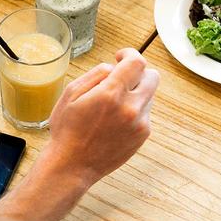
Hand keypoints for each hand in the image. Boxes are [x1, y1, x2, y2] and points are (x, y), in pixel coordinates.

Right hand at [46, 48, 158, 184]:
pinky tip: (115, 120)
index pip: (137, 62)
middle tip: (121, 78)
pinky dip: (135, 110)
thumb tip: (115, 66)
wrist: (72, 165)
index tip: (120, 56)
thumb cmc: (67, 129)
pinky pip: (146, 112)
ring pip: (149, 95)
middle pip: (152, 76)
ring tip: (112, 105)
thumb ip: (97, 73)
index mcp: (111, 94)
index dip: (129, 54)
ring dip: (136, 93)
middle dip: (138, 72)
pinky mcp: (143, 135)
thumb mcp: (71, 93)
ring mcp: (140, 123)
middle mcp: (130, 108)